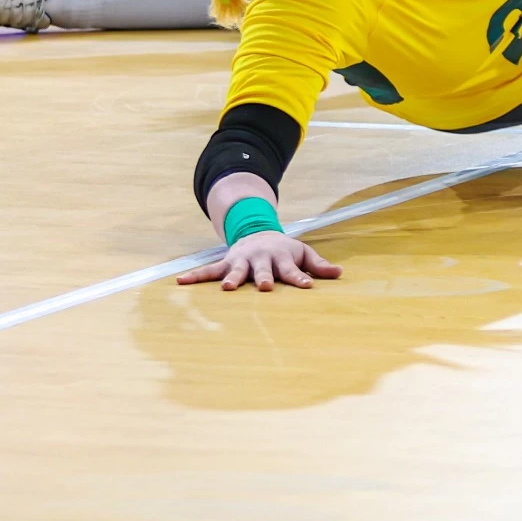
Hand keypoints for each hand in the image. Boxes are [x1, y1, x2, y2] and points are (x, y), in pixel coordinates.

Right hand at [177, 230, 342, 290]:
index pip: (293, 270)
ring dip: (231, 278)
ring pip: (236, 270)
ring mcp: (241, 261)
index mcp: (280, 257)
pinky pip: (208, 270)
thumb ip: (319, 265)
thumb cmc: (284, 250)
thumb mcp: (303, 253)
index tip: (308, 286)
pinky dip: (196, 277)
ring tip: (225, 288)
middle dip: (263, 278)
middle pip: (263, 270)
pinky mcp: (226, 263)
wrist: (258, 232)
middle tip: (265, 287)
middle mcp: (260, 259)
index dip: (300, 278)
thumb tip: (340, 273)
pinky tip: (181, 283)